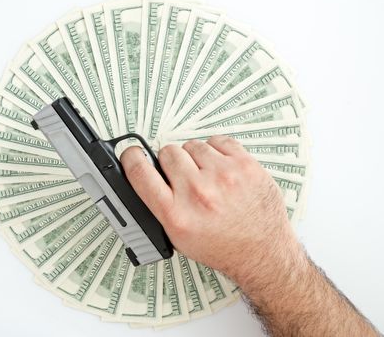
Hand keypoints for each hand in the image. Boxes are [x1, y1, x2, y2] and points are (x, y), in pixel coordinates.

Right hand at [120, 136, 300, 282]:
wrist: (262, 253)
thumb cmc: (222, 247)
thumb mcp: (177, 237)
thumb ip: (158, 206)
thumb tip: (144, 176)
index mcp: (176, 214)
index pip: (140, 172)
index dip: (131, 158)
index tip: (133, 154)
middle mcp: (199, 193)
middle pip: (168, 152)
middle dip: (172, 163)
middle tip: (183, 176)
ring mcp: (224, 176)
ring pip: (193, 145)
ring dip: (196, 158)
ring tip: (206, 176)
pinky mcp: (245, 165)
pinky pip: (218, 141)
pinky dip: (217, 152)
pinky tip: (220, 168)